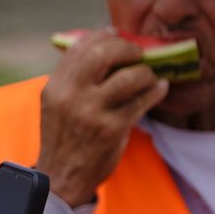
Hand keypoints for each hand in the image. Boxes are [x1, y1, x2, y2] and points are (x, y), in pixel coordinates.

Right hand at [36, 29, 169, 206]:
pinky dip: (156, 91)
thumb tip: (105, 45)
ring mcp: (91, 112)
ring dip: (146, 73)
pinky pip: (143, 100)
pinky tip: (160, 89)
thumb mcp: (56, 104)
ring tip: (149, 77)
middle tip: (138, 54)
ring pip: (130, 76)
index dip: (103, 36)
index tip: (118, 36)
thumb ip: (74, 78)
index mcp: (55, 87)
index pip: (80, 47)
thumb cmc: (64, 137)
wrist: (61, 178)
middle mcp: (70, 96)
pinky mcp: (112, 129)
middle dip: (128, 49)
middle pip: (104, 53)